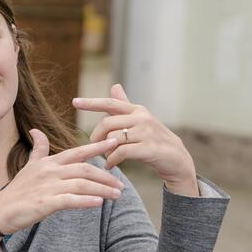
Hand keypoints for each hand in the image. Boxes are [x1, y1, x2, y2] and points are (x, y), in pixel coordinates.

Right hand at [0, 130, 124, 234]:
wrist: (0, 210)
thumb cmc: (18, 190)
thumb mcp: (29, 166)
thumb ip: (38, 149)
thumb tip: (36, 131)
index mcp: (49, 162)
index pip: (77, 151)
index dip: (97, 146)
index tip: (114, 141)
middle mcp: (50, 171)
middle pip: (84, 169)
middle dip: (106, 176)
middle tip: (121, 184)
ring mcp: (48, 186)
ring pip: (81, 184)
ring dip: (102, 189)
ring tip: (117, 195)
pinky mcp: (45, 203)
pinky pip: (70, 200)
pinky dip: (86, 201)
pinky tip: (99, 203)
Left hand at [73, 84, 198, 196]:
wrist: (176, 159)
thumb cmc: (154, 139)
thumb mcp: (140, 120)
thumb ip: (125, 105)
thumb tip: (114, 86)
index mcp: (137, 110)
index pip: (110, 103)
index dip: (91, 103)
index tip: (74, 102)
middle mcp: (142, 118)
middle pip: (108, 123)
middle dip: (96, 136)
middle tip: (94, 146)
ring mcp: (147, 133)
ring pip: (114, 138)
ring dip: (105, 150)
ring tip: (105, 158)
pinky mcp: (149, 148)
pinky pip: (122, 152)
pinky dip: (112, 160)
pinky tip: (110, 165)